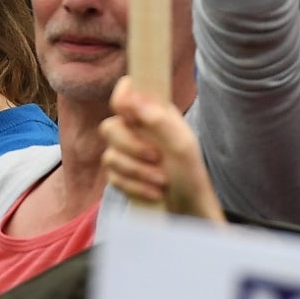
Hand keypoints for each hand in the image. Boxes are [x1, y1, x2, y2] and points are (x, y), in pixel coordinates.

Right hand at [102, 76, 224, 220]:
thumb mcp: (181, 144)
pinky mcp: (120, 175)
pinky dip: (135, 187)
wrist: (190, 207)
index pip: (126, 90)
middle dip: (132, 148)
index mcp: (152, 113)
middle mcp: (135, 129)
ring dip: (138, 172)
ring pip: (110, 156)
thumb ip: (157, 119)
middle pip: (109, 127)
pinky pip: (113, 178)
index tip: (131, 115)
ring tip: (162, 181)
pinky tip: (154, 192)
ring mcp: (125, 153)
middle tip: (156, 158)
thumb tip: (132, 97)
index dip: (122, 98)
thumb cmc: (190, 172)